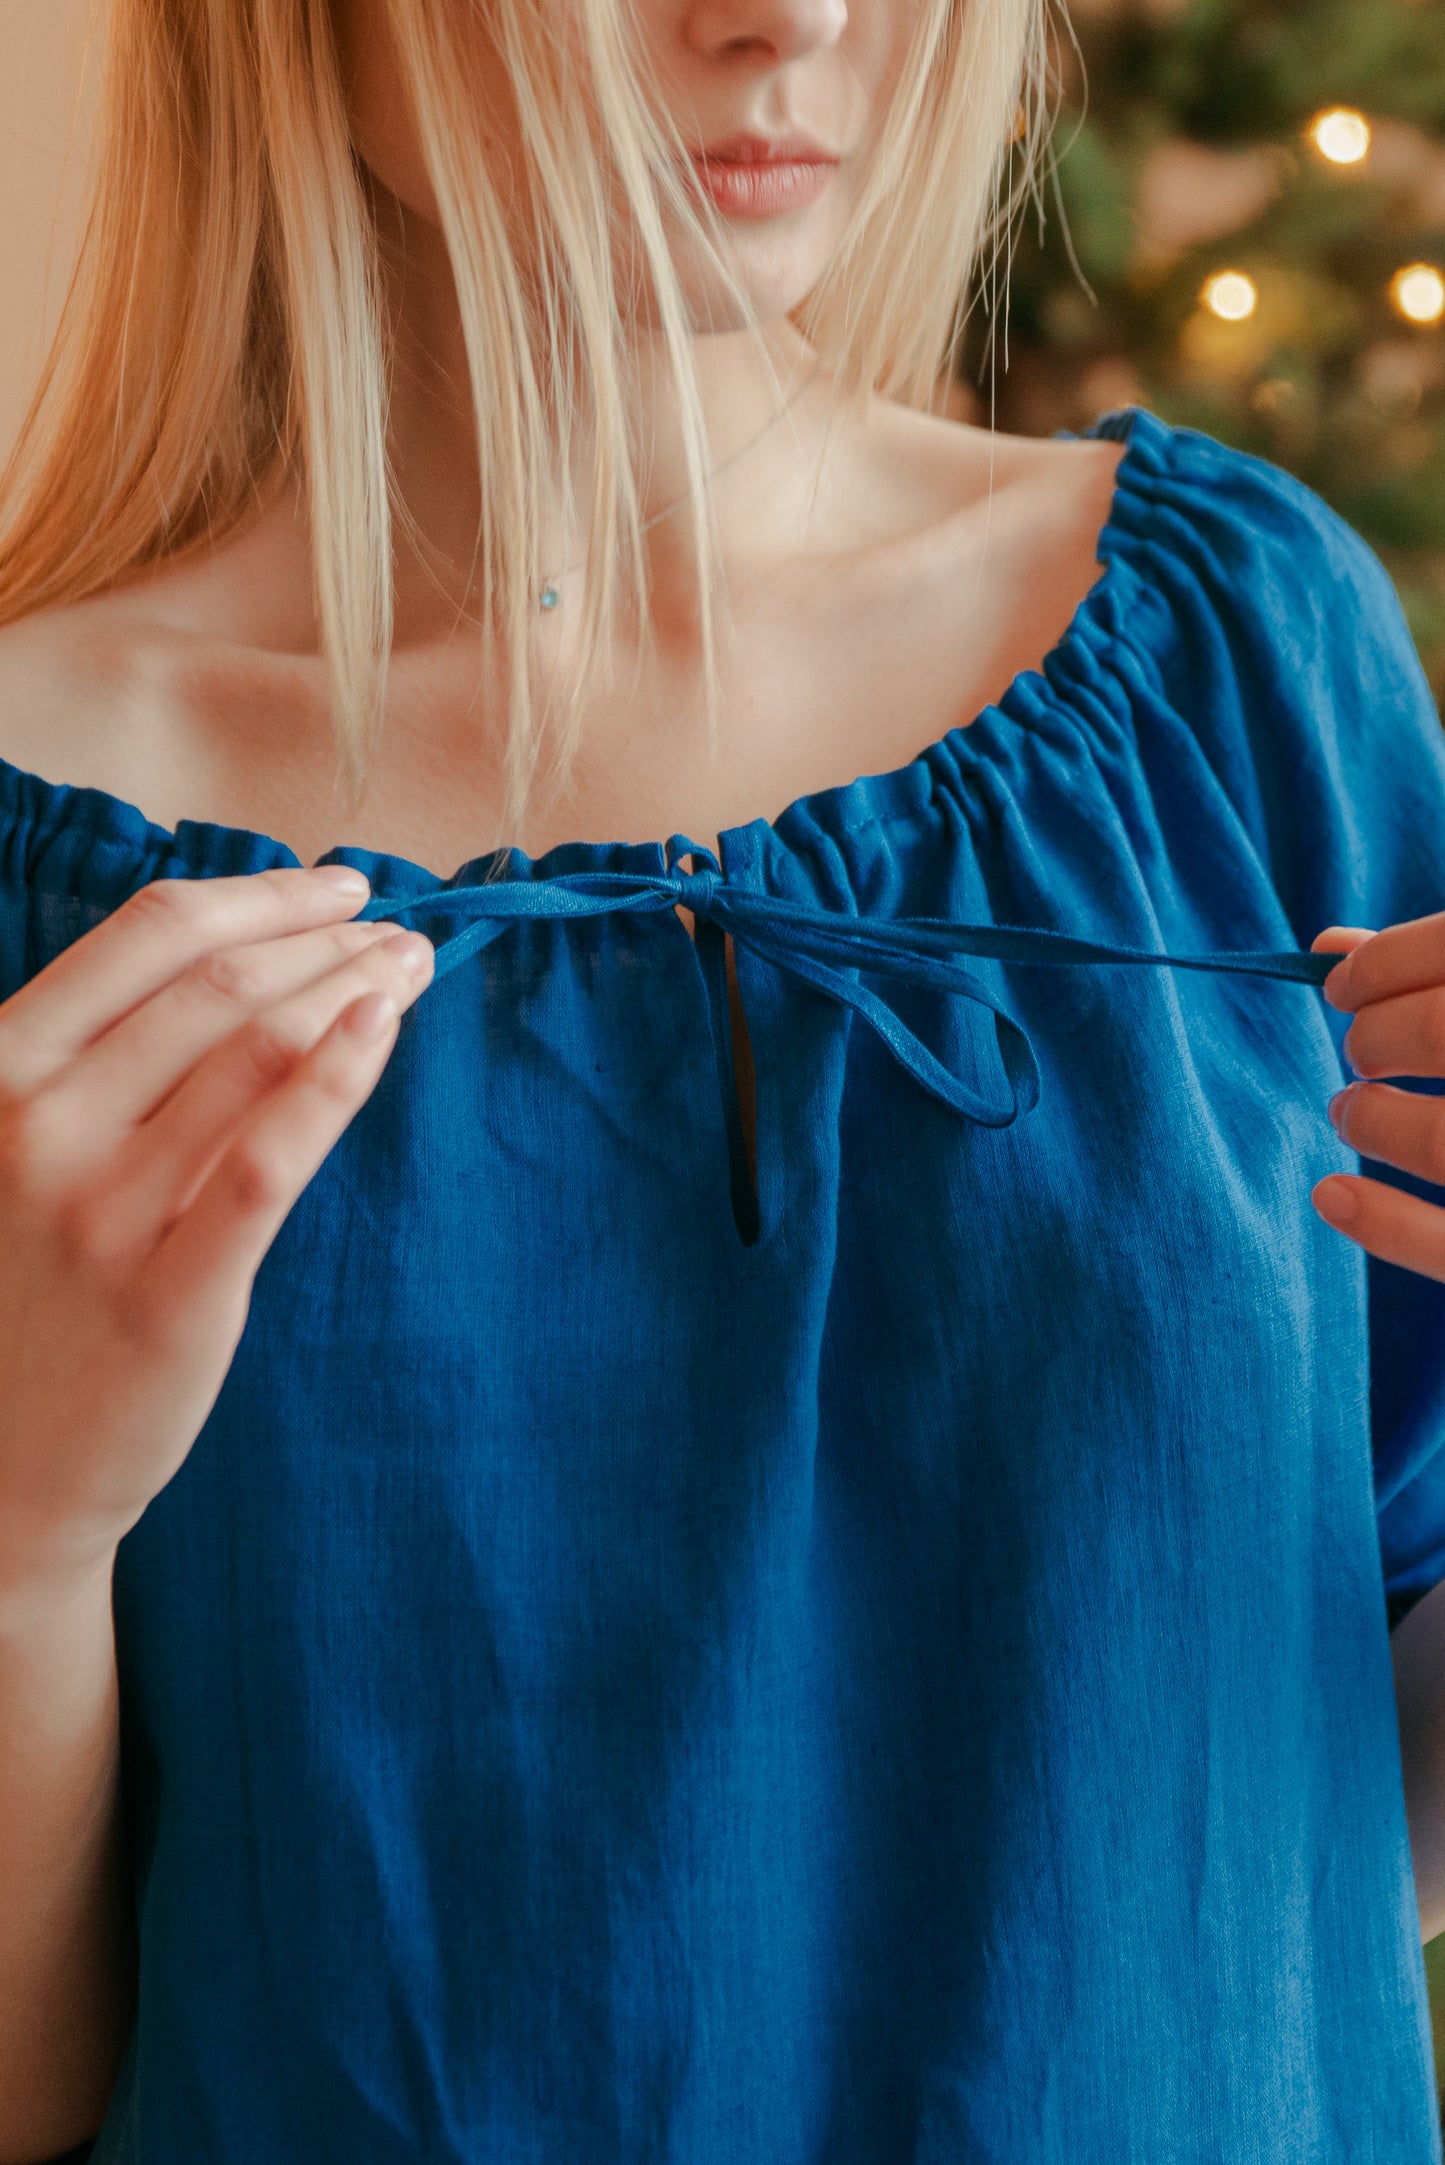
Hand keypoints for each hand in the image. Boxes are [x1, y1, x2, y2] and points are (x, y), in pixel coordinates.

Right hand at [0, 867, 433, 1589]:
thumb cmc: (23, 1291)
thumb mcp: (18, 1149)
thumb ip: (100, 1061)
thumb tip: (244, 964)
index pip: (149, 936)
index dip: (261, 895)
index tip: (338, 886)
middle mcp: (39, 1124)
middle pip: (219, 986)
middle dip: (329, 940)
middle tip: (402, 931)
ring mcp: (101, 1210)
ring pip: (256, 1052)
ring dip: (353, 991)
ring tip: (412, 969)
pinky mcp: (170, 1291)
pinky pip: (269, 1160)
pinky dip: (337, 1079)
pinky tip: (386, 1031)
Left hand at [1310, 914, 1444, 1282]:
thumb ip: (1435, 968)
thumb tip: (1325, 949)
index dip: (1385, 963)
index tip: (1342, 985)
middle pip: (1438, 1033)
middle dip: (1376, 1037)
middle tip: (1358, 1051)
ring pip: (1442, 1144)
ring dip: (1375, 1120)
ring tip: (1351, 1110)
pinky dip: (1386, 1228)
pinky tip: (1331, 1197)